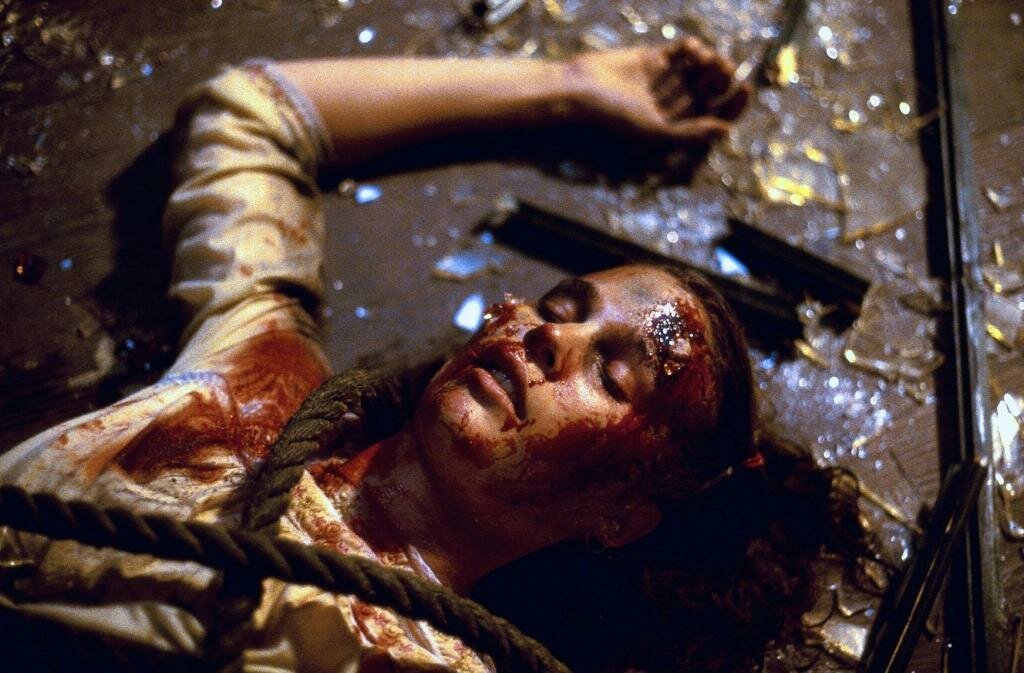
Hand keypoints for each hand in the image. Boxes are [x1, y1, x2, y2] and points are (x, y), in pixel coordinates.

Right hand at [567, 37, 750, 144]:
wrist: (575, 94)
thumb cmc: (610, 121)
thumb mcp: (653, 133)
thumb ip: (689, 134)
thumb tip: (726, 129)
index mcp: (676, 128)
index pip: (715, 117)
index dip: (734, 105)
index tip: (745, 88)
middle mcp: (672, 106)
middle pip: (713, 92)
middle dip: (724, 80)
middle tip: (724, 69)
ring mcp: (664, 82)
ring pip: (702, 70)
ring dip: (712, 62)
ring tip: (710, 60)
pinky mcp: (653, 59)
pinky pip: (683, 51)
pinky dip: (694, 48)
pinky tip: (691, 51)